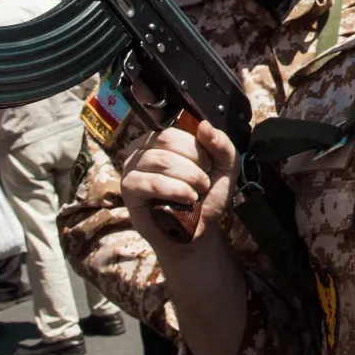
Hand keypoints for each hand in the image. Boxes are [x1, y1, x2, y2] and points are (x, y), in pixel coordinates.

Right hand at [122, 119, 236, 254]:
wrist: (199, 230)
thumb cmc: (207, 195)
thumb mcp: (225, 166)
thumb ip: (220, 143)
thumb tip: (203, 125)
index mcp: (163, 139)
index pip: (175, 130)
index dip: (196, 147)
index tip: (209, 166)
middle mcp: (143, 149)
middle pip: (166, 141)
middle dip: (194, 163)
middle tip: (204, 182)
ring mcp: (132, 168)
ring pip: (160, 160)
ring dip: (188, 178)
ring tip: (197, 193)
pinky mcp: (129, 189)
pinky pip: (151, 183)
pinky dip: (175, 190)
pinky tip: (187, 200)